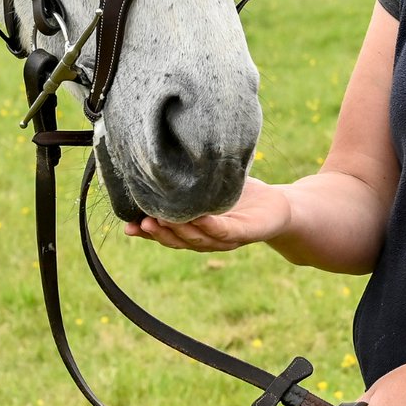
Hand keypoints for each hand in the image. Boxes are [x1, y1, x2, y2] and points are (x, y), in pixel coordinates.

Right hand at [123, 177, 291, 250]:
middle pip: (178, 241)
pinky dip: (210, 226)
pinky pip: (225, 232)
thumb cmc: (241, 196)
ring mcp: (226, 238)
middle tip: (140, 223)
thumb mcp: (210, 187)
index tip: (127, 227)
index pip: (167, 234)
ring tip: (160, 220)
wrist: (278, 207)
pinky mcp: (246, 233)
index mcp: (196, 230)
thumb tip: (161, 165)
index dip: (147, 233)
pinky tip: (199, 217)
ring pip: (198, 239)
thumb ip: (189, 184)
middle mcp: (208, 238)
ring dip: (178, 232)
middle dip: (159, 233)